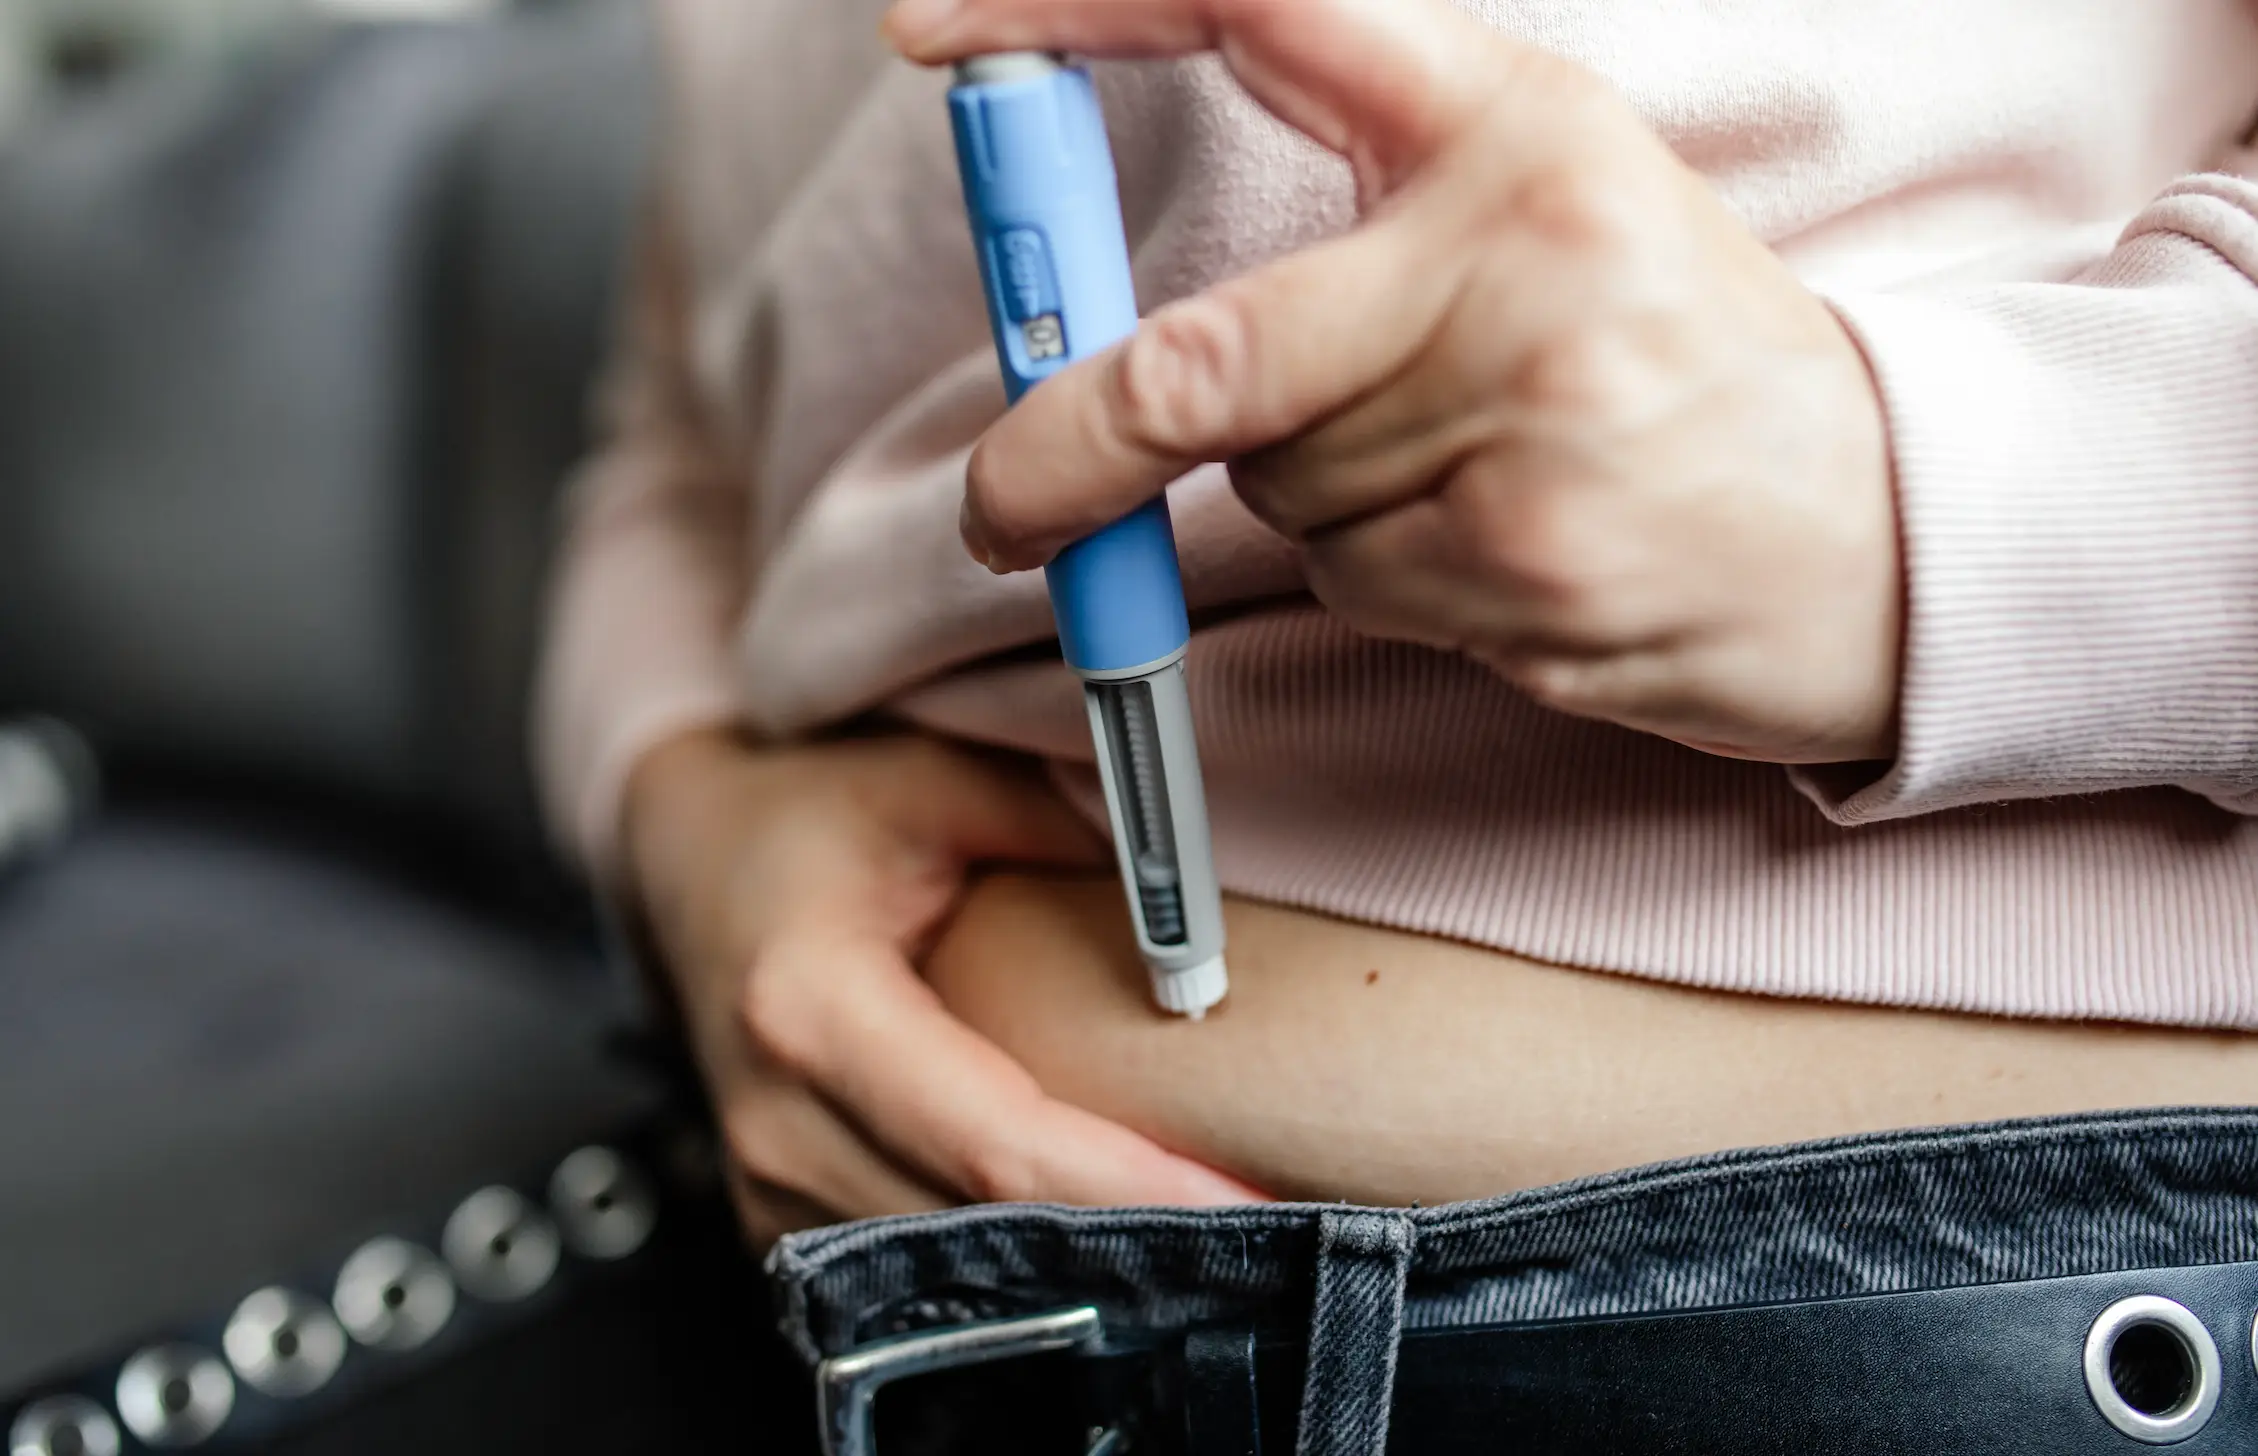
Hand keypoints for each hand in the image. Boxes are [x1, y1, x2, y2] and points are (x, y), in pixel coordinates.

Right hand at [622, 728, 1262, 1244]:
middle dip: (1128, 1236)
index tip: (1241, 1196)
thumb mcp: (930, 780)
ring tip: (1209, 1230)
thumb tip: (1193, 892)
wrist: (682, 860)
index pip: (995, 1145)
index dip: (1126, 1185)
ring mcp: (769, 1188)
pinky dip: (1018, 1254)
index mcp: (808, 1011)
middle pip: (983, 1229)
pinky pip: (917, 1264)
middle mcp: (778, 1125)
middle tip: (1266, 1224)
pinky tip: (1104, 1228)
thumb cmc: (804, 815)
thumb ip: (1059, 823)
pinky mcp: (781, 1220)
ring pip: (956, 1268)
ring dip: (1080, 1259)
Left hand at [888, 0, 1900, 764]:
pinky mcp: (1525, 559)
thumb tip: (1092, 303)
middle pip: (1200, 363)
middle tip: (1001, 505)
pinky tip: (1502, 545)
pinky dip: (1383, 578)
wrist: (1882, 528)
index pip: (1260, 2)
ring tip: (1473, 472)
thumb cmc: (1673, 354)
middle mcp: (1517, 243)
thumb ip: (1355, 213)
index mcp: (1512, 116)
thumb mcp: (1541, 211)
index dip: (1072, 2)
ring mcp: (1529, 409)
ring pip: (1275, 488)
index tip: (933, 33)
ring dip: (1314, 502)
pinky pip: (1348, 581)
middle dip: (1065, 453)